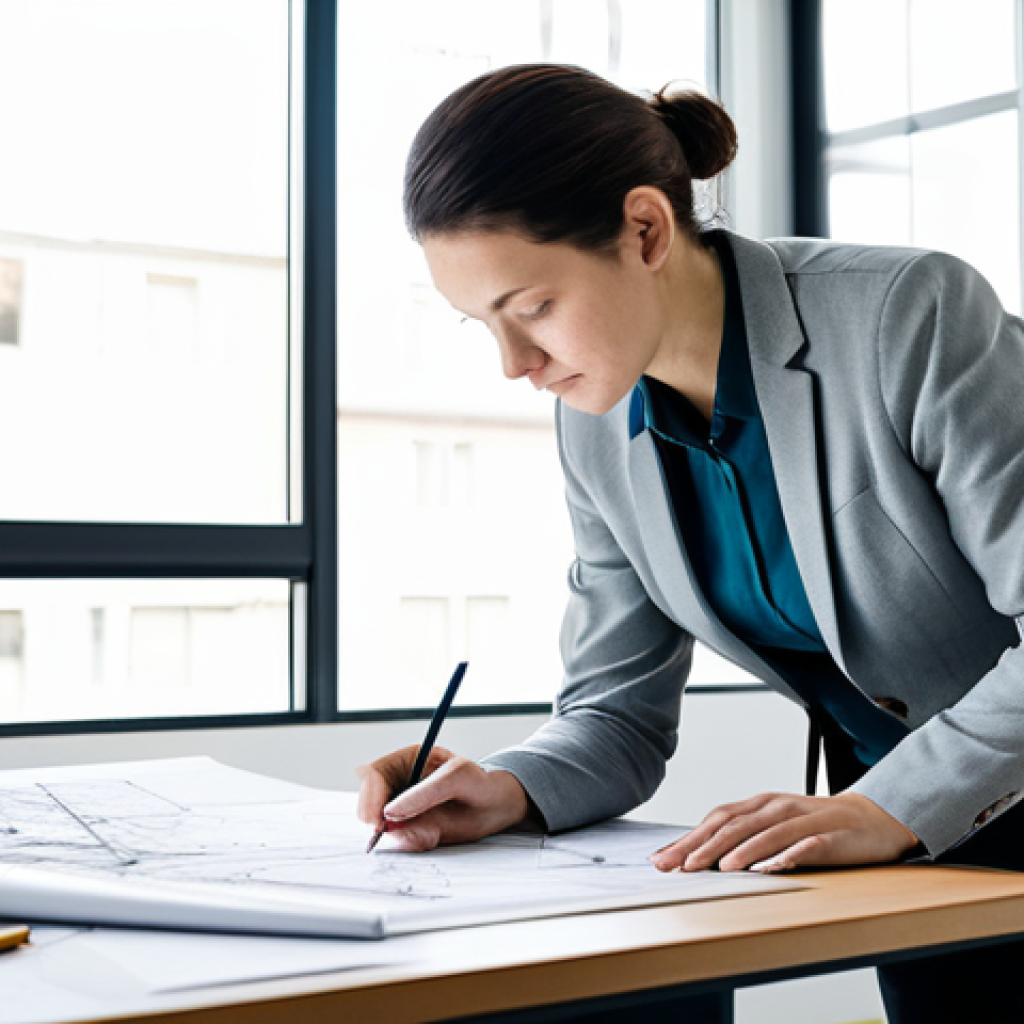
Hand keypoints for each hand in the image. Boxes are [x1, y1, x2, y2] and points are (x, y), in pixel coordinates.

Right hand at [356, 746, 528, 851]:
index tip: (379, 818)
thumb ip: (424, 795)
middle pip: (368, 800)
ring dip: (393, 833)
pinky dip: (408, 842)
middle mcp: (399, 783)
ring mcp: (402, 806)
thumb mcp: (457, 779)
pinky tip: (431, 836)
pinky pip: (397, 839)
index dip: (371, 795)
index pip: (374, 774)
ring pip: (379, 823)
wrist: (496, 806)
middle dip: (373, 817)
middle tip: (384, 833)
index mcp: (408, 760)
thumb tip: (390, 815)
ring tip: (426, 831)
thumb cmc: (480, 783)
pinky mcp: (410, 828)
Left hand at [651, 791, 919, 873]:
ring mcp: (804, 819)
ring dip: (741, 850)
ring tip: (719, 868)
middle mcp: (776, 807)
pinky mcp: (830, 835)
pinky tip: (771, 867)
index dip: (688, 839)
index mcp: (759, 806)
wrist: (870, 820)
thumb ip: (742, 838)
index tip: (662, 860)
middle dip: (703, 846)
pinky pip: (807, 845)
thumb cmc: (814, 826)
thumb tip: (697, 857)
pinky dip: (787, 855)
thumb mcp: (773, 829)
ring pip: (766, 833)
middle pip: (734, 825)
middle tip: (678, 867)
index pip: (716, 820)